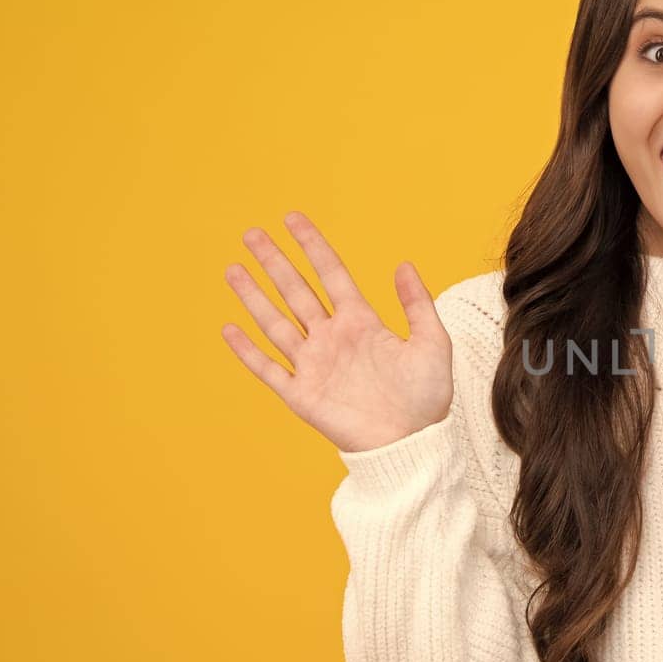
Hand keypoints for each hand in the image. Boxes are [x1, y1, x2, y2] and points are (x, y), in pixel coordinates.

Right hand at [219, 211, 453, 452]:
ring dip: (253, 297)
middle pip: (296, 291)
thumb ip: (417, 304)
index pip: (331, 274)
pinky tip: (230, 328)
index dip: (312, 245)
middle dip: (274, 262)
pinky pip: (268, 369)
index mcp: (362, 323)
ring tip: (233, 269)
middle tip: (252, 233)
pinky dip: (248, 350)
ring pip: (276, 323)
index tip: (293, 218)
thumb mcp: (432, 343)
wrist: (412, 444)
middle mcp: (332, 339)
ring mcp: (314, 365)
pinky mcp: (302, 395)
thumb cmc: (426, 398)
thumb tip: (403, 263)